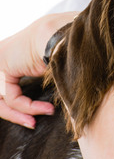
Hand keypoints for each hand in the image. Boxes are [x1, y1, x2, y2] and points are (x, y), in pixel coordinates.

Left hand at [0, 12, 77, 128]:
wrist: (63, 34)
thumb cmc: (62, 45)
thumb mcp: (43, 65)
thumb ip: (33, 78)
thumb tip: (40, 101)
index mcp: (8, 54)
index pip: (3, 87)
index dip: (15, 106)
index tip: (31, 118)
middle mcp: (1, 56)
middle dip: (14, 114)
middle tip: (31, 123)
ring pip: (0, 100)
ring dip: (20, 115)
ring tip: (35, 121)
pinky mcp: (3, 67)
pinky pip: (12, 97)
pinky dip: (28, 107)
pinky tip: (46, 109)